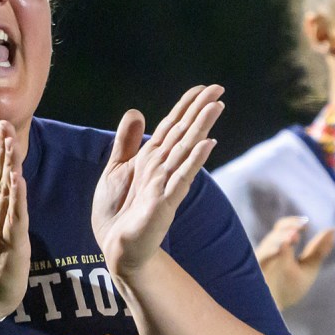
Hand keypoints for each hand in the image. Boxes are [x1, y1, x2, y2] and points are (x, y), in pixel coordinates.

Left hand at [95, 85, 226, 277]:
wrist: (116, 246)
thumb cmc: (118, 211)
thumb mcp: (116, 169)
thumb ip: (126, 142)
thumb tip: (137, 111)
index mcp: (151, 158)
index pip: (172, 126)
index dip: (187, 106)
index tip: (204, 88)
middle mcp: (163, 167)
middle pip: (183, 132)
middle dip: (200, 110)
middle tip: (219, 89)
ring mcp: (166, 184)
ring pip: (186, 149)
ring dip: (201, 127)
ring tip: (216, 106)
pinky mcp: (164, 203)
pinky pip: (181, 178)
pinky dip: (194, 160)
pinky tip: (207, 144)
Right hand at [255, 215, 334, 309]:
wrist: (272, 310)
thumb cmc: (288, 289)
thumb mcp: (308, 268)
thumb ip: (318, 250)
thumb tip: (332, 229)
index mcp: (283, 247)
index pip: (287, 229)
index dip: (295, 223)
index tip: (305, 224)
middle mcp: (270, 250)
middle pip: (276, 231)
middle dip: (288, 226)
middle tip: (300, 228)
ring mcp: (261, 260)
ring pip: (269, 243)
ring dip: (282, 237)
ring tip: (294, 236)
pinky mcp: (253, 270)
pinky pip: (261, 257)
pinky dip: (271, 251)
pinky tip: (281, 248)